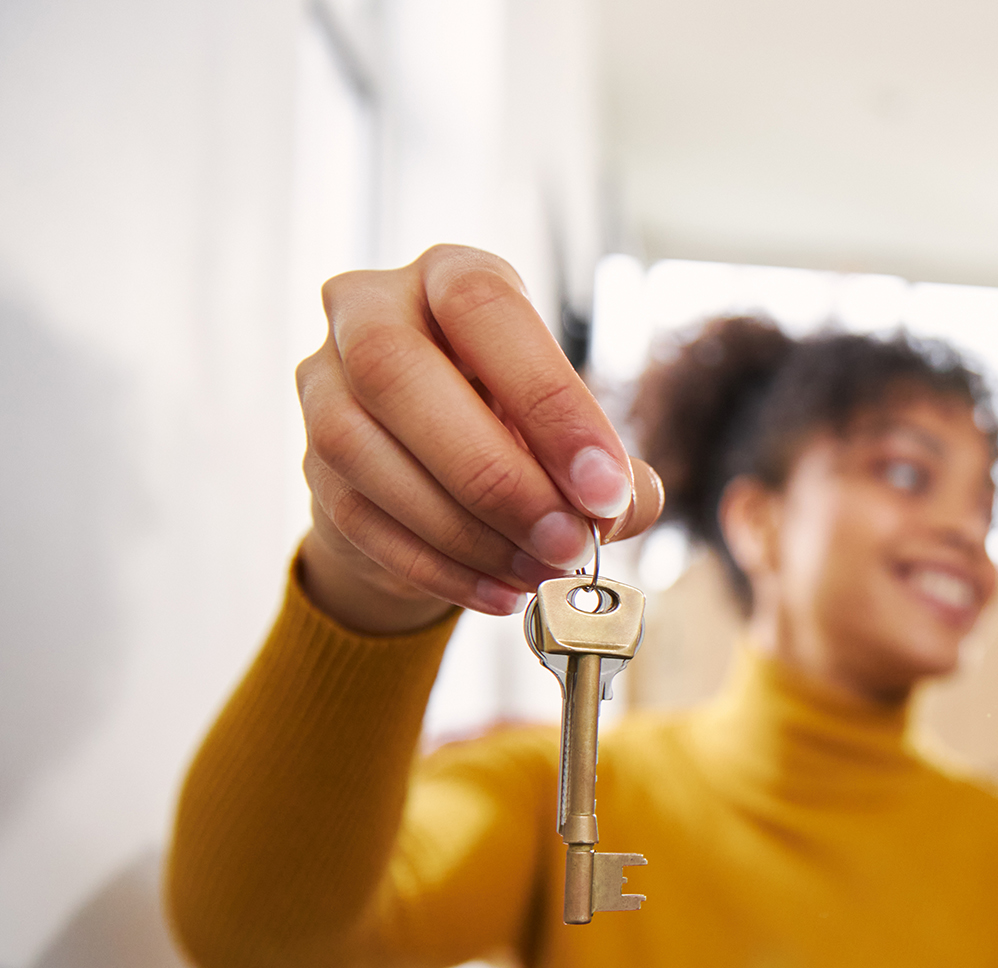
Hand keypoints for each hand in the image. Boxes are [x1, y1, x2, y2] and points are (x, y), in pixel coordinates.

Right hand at [295, 244, 663, 634]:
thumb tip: (619, 508)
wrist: (436, 473)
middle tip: (568, 542)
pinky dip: (436, 566)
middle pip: (397, 372)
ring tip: (539, 571)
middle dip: (495, 474)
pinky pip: (355, 517)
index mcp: (450, 276)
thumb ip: (608, 470)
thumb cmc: (518, 432)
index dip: (548, 400)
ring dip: (463, 528)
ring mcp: (323, 384)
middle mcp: (370, 310)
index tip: (604, 487)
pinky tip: (498, 592)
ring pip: (361, 448)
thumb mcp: (572, 433)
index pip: (485, 310)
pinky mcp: (309, 461)